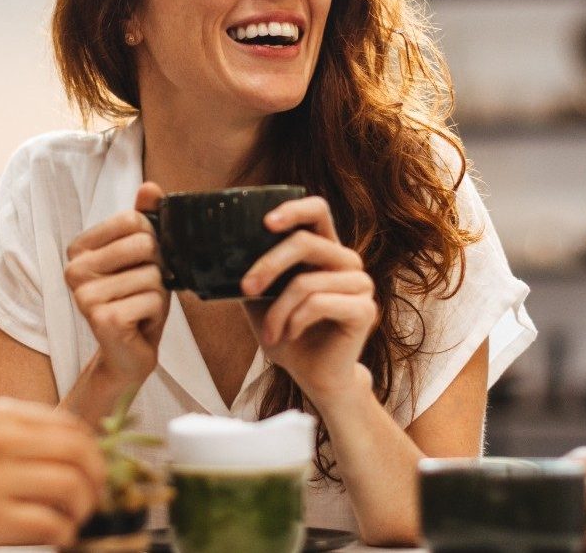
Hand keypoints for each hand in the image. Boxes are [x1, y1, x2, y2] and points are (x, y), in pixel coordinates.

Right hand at [0, 397, 103, 551]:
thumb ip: (20, 439)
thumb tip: (79, 453)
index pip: (71, 423)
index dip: (93, 450)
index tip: (93, 470)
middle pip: (80, 451)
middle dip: (97, 479)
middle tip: (92, 498)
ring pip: (72, 486)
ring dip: (82, 509)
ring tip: (72, 520)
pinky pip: (50, 523)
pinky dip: (62, 533)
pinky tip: (54, 537)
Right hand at [65, 182, 169, 386]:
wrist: (128, 354)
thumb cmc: (136, 300)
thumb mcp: (143, 257)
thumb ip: (144, 220)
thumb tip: (149, 188)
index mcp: (79, 249)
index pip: (131, 220)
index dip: (152, 240)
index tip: (141, 264)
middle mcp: (74, 270)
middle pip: (144, 244)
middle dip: (158, 269)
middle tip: (143, 289)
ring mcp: (84, 296)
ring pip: (152, 275)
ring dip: (158, 295)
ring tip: (140, 308)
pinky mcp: (102, 319)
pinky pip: (153, 300)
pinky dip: (156, 313)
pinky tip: (139, 323)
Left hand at [240, 195, 376, 401]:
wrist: (314, 376)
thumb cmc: (288, 334)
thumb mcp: (262, 300)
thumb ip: (254, 273)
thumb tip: (221, 253)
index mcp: (325, 250)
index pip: (317, 211)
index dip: (293, 209)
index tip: (265, 222)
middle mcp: (347, 261)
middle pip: (306, 242)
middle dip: (269, 265)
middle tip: (246, 288)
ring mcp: (360, 284)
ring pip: (307, 282)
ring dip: (278, 311)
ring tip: (269, 334)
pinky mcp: (365, 309)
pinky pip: (319, 303)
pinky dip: (295, 321)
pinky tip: (290, 335)